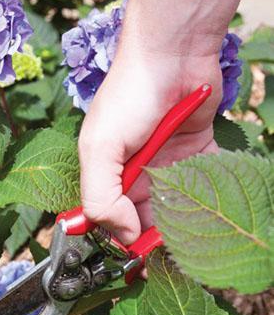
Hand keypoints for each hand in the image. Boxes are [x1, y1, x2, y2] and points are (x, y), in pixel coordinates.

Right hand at [78, 45, 222, 245]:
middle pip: (144, 218)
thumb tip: (123, 234)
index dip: (122, 241)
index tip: (138, 262)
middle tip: (172, 256)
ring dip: (185, 223)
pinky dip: (211, 197)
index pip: (110, 220)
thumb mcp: (99, 149)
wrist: (173, 52)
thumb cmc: (129, 96)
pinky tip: (215, 212)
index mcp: (106, 175)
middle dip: (157, 238)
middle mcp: (135, 173)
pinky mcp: (198, 153)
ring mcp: (167, 164)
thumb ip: (101, 197)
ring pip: (176, 206)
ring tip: (195, 238)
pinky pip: (205, 183)